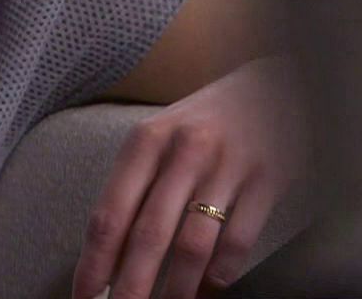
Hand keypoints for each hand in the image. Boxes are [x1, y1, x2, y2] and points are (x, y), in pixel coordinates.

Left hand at [71, 59, 290, 298]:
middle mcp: (184, 150)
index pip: (111, 213)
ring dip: (178, 289)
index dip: (95, 263)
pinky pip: (238, 240)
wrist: (277, 83)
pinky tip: (211, 286)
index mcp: (147, 139)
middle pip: (149, 235)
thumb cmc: (208, 118)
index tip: (84, 296)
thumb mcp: (164, 134)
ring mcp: (228, 165)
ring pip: (193, 245)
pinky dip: (221, 273)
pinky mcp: (267, 179)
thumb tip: (111, 254)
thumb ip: (138, 185)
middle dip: (131, 287)